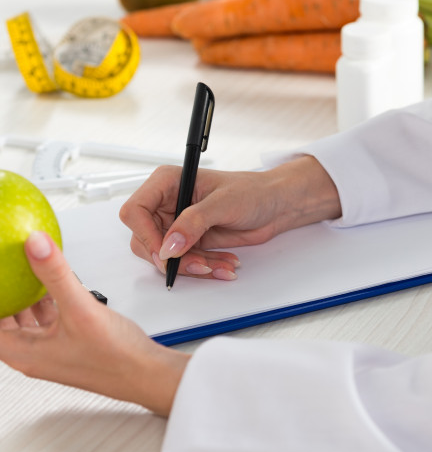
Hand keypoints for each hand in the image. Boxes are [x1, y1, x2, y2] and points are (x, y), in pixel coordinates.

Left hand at [0, 232, 188, 415]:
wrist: (146, 374)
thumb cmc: (114, 357)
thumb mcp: (80, 309)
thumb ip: (55, 274)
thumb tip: (35, 244)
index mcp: (24, 352)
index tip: (1, 278)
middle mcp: (34, 355)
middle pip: (5, 322)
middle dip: (7, 297)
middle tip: (10, 273)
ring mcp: (52, 351)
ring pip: (26, 321)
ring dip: (26, 299)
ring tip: (29, 275)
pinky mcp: (70, 346)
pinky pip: (48, 321)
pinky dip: (47, 303)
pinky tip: (58, 288)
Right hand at [119, 156, 341, 280]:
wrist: (275, 205)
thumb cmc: (253, 191)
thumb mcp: (223, 203)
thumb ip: (194, 222)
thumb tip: (169, 245)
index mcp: (167, 183)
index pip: (135, 211)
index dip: (145, 235)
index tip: (166, 253)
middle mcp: (167, 203)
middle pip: (145, 240)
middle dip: (172, 258)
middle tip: (199, 264)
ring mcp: (177, 224)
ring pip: (164, 256)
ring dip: (191, 266)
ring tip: (218, 265)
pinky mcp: (189, 241)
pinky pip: (183, 263)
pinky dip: (202, 268)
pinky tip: (224, 266)